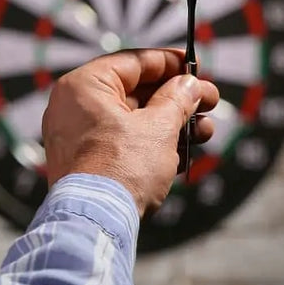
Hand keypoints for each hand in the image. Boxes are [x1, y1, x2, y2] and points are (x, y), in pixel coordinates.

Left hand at [41, 49, 219, 216]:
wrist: (95, 222)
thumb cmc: (121, 169)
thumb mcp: (159, 127)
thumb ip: (177, 99)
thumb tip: (190, 85)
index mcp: (83, 86)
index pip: (133, 62)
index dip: (169, 63)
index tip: (195, 66)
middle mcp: (73, 106)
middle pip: (135, 91)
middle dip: (177, 99)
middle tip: (209, 101)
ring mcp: (77, 135)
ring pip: (132, 119)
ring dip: (171, 123)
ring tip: (205, 130)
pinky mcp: (85, 161)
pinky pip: (122, 141)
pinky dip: (151, 143)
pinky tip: (185, 150)